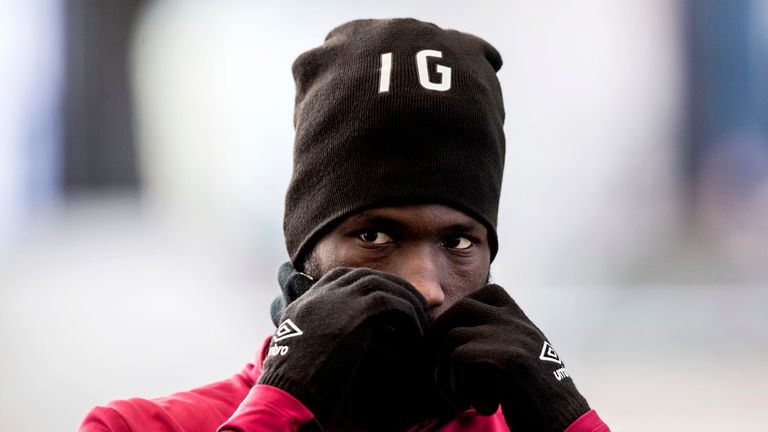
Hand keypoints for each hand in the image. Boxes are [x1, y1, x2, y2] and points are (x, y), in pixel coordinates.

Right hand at [258, 266, 428, 425]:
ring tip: (419, 319)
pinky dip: (409, 317)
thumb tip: (333, 339)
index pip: (339, 276)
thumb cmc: (293, 385)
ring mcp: (339, 300)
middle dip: (391, 286)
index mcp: (306, 302)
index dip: (364, 284)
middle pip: (365, 276)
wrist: (289, 392)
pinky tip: (416, 335)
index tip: (383, 297)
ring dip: (405, 301)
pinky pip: (393, 305)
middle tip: (410, 302)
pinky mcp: (358, 314)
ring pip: (383, 286)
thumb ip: (311, 335)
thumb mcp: (295, 351)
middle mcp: (322, 295)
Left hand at [426, 284, 589, 431]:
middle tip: (438, 371)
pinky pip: (458, 360)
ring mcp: (511, 335)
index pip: (482, 296)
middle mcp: (515, 320)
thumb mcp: (517, 353)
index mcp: (519, 317)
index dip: (458, 316)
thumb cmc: (535, 394)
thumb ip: (494, 337)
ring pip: (453, 337)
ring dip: (447, 374)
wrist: (565, 420)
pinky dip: (460, 388)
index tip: (448, 342)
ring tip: (464, 400)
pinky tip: (484, 406)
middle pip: (460, 309)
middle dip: (438, 338)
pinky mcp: (506, 357)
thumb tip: (447, 334)